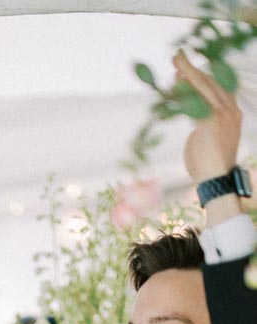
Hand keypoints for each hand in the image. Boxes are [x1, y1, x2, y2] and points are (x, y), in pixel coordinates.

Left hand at [174, 50, 241, 182]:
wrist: (216, 181)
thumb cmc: (208, 166)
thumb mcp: (206, 140)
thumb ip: (202, 126)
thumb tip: (194, 121)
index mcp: (233, 113)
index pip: (218, 87)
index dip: (202, 76)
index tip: (188, 70)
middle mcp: (231, 110)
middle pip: (211, 82)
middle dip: (193, 68)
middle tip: (178, 57)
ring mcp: (223, 115)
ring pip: (204, 86)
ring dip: (188, 72)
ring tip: (176, 61)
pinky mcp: (212, 121)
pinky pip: (196, 100)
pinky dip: (184, 90)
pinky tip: (175, 82)